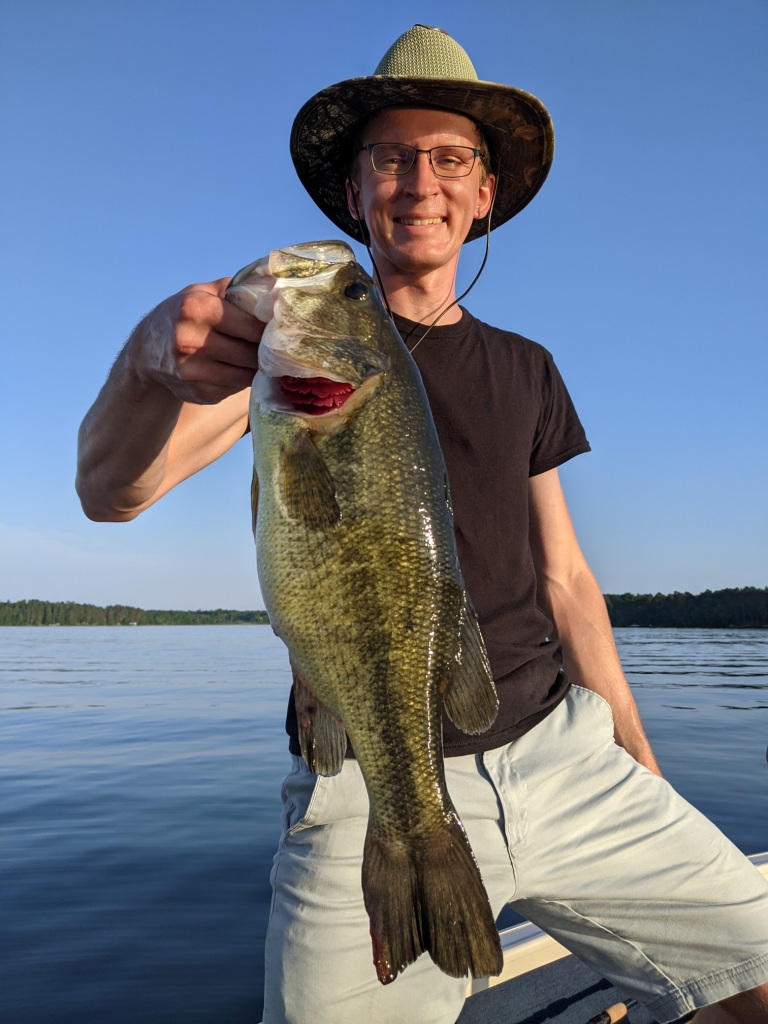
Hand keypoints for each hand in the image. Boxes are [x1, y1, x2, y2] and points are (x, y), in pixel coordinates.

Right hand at [129, 277, 264, 404]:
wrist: (147, 351)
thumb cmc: (183, 315)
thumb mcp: (201, 292)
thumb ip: (236, 289)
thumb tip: (273, 290)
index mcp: (196, 309)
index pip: (252, 325)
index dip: (270, 329)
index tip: (280, 330)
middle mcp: (190, 340)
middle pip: (251, 353)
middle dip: (266, 351)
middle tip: (274, 347)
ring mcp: (193, 371)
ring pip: (246, 375)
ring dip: (256, 368)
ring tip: (257, 358)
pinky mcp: (198, 392)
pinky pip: (234, 388)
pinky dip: (240, 379)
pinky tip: (235, 369)